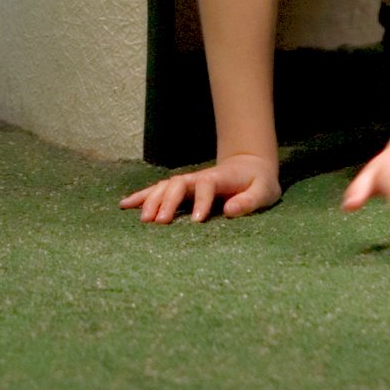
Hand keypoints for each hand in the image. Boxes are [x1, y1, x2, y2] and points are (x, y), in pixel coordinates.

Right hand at [118, 153, 280, 223]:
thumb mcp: (264, 191)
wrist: (250, 166)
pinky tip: (124, 205)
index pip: (207, 186)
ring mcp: (188, 182)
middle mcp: (199, 178)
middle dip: (168, 201)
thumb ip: (250, 200)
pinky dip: (141, 196)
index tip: (197, 221)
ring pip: (165, 186)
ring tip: (143, 220)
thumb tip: (231, 210)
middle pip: (179, 184)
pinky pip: (158, 190)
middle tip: (159, 223)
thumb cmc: (258, 183)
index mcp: (220, 178)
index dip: (202, 201)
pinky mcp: (181, 189)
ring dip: (152, 200)